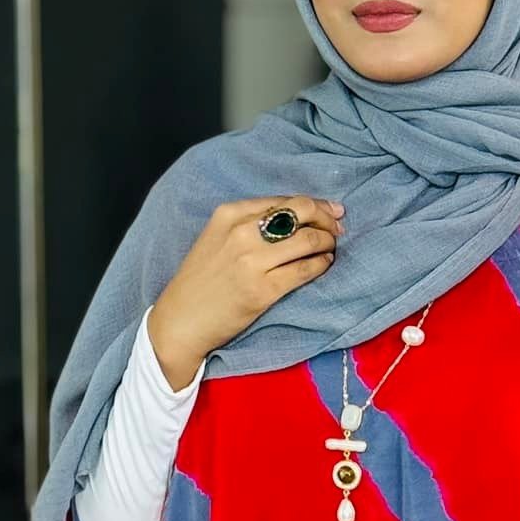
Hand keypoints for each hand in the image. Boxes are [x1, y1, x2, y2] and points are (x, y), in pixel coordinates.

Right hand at [148, 194, 344, 388]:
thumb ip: (250, 223)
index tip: (330, 212)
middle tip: (337, 228)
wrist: (181, 319)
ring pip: (307, 240)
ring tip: (331, 248)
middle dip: (327, 218)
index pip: (285, 200)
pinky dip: (321, 264)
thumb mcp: (218, 237)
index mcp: (230, 213)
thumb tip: (296, 217)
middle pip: (301, 212)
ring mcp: (253, 262)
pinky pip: (304, 270)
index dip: (315, 205)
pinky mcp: (263, 290)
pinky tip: (323, 265)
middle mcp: (242, 232)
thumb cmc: (202, 280)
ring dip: (327, 242)